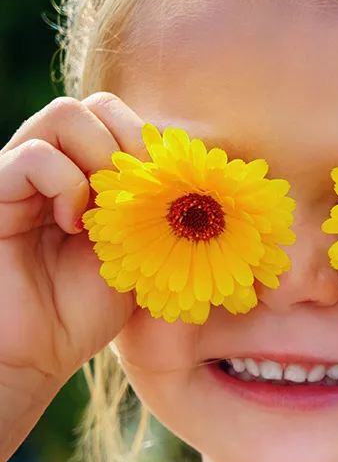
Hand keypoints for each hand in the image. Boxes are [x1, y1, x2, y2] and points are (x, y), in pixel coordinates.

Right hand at [0, 93, 145, 388]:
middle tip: (141, 197)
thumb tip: (195, 178)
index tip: (166, 192)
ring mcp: (17, 176)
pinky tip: (75, 226)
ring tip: (108, 211)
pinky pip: (35, 157)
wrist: (34, 356)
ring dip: (103, 159)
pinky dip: (66, 185)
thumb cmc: (82, 311)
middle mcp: (47, 165)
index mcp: (80, 172)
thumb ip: (153, 212)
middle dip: (131, 143)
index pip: (116, 117)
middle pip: (93, 105)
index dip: (148, 145)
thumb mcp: (134, 256)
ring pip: (66, 115)